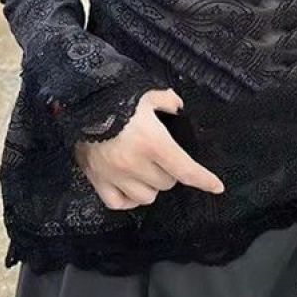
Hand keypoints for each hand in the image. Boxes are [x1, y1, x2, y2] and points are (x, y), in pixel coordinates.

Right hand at [74, 87, 224, 209]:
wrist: (79, 104)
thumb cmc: (116, 98)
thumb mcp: (146, 94)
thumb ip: (167, 100)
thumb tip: (177, 106)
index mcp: (154, 143)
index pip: (186, 170)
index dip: (204, 180)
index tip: (217, 187)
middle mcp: (137, 164)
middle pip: (166, 183)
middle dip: (169, 173)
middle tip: (162, 158)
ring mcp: (116, 176)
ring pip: (146, 197)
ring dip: (151, 186)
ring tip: (146, 172)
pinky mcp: (97, 180)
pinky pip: (118, 203)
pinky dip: (127, 199)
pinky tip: (130, 187)